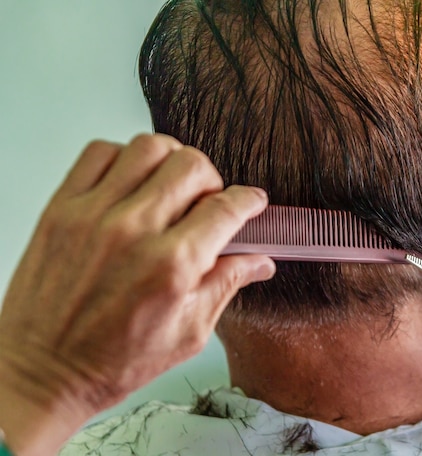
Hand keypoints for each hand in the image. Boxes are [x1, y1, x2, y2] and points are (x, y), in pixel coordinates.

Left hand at [0, 134, 275, 454]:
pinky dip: (123, 157)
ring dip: (171, 161)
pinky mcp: (62, 208)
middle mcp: (134, 231)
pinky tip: (130, 182)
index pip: (226, 208)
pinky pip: (99, 152)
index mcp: (172, 266)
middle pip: (193, 166)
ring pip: (149, 147)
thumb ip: (226, 286)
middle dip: (213, 180)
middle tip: (208, 200)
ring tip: (170, 186)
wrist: (41, 373)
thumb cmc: (108, 363)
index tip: (252, 201)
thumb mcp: (187, 334)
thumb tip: (258, 262)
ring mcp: (94, 214)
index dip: (249, 200)